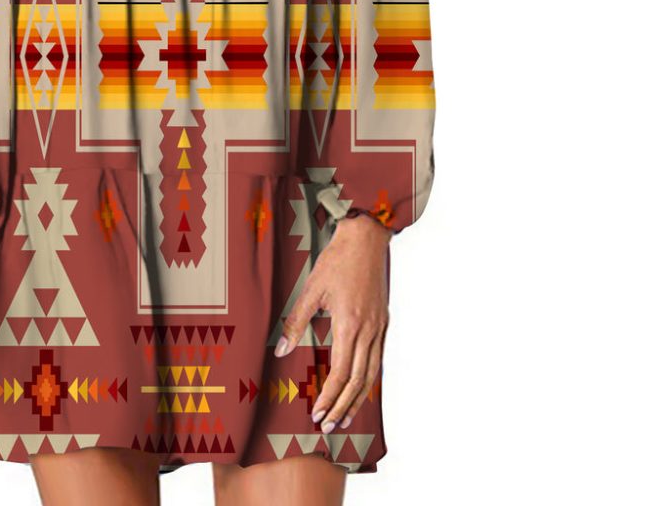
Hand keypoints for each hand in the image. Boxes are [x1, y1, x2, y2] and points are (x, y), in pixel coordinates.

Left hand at [274, 213, 390, 430]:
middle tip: (329, 426)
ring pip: (372, 374)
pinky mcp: (383, 322)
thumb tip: (282, 351)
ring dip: (358, 399)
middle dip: (343, 406)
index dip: (329, 396)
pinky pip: (378, 359)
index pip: (341, 373)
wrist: (366, 239)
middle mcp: (369, 330)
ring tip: (344, 417)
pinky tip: (360, 388)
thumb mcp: (311, 289)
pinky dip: (369, 380)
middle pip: (359, 381)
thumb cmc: (337, 260)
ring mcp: (379, 327)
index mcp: (350, 324)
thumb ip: (296, 321)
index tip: (317, 413)